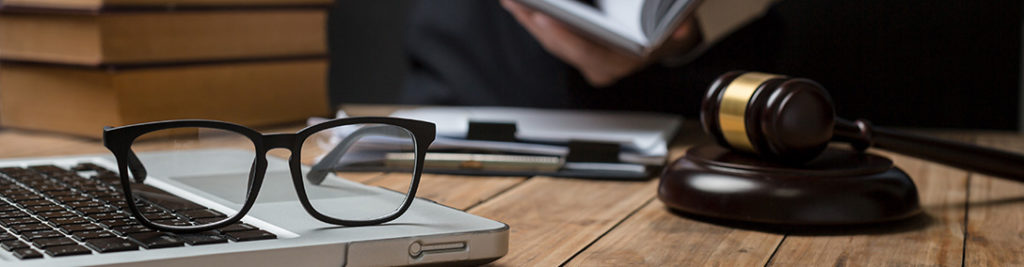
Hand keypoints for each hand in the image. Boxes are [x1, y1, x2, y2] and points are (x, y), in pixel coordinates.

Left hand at [500, 0, 699, 86]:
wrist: (665, 41)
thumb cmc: (666, 32)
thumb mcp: (677, 28)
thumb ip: (681, 27)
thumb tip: (683, 27)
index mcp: (621, 63)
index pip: (587, 52)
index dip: (564, 36)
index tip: (544, 17)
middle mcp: (599, 66)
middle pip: (559, 46)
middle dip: (535, 22)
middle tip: (516, 2)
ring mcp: (584, 59)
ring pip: (550, 42)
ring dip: (528, 19)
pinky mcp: (574, 50)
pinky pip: (549, 36)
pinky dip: (533, 18)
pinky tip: (518, 4)